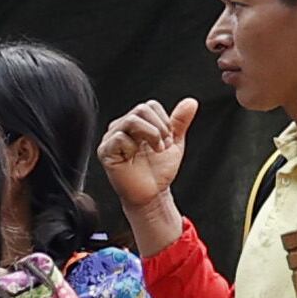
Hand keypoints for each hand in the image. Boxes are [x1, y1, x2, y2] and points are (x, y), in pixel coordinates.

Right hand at [99, 98, 196, 248]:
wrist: (152, 195)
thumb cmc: (159, 171)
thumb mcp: (174, 142)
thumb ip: (180, 122)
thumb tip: (191, 102)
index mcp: (135, 123)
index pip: (149, 106)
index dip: (163, 121)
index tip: (168, 140)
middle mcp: (121, 127)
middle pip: (141, 109)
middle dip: (159, 128)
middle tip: (163, 146)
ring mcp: (111, 139)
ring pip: (132, 120)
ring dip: (151, 135)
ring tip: (157, 150)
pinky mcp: (105, 151)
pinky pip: (120, 138)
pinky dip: (134, 147)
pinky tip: (134, 158)